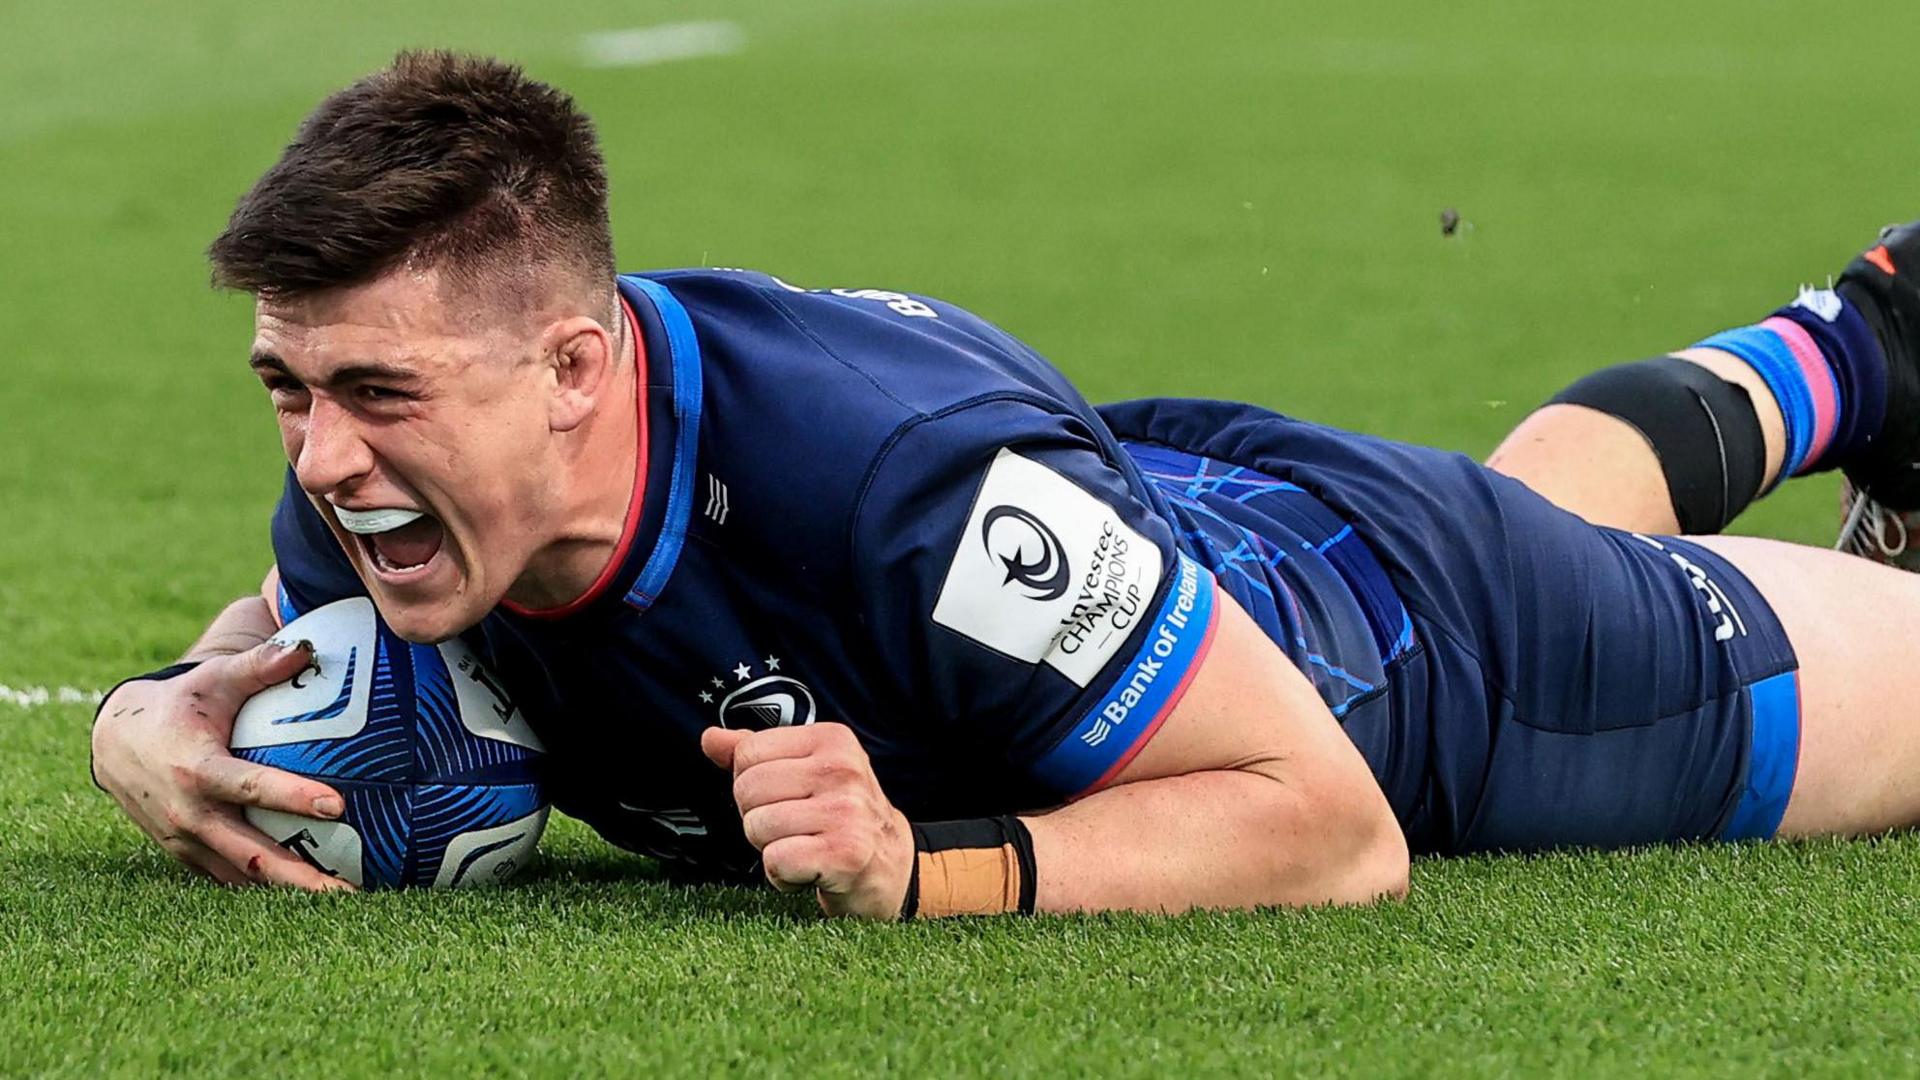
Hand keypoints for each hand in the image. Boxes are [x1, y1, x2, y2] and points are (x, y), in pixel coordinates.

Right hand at [90, 639, 354, 890]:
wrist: (117, 741)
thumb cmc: (181, 703)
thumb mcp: (215, 680)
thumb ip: (260, 666)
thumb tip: (306, 647)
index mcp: (197, 769)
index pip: (252, 787)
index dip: (294, 797)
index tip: (339, 806)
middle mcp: (190, 813)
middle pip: (251, 854)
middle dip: (300, 875)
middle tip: (350, 888)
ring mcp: (185, 840)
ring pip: (242, 875)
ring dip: (288, 890)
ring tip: (342, 897)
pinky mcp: (186, 854)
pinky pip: (230, 877)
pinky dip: (266, 888)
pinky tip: (309, 892)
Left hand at [701, 722, 913, 918]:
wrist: (892, 867)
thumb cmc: (840, 816)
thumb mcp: (806, 772)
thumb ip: (757, 752)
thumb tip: (710, 738)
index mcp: (832, 739)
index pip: (747, 752)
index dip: (752, 784)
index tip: (786, 798)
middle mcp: (842, 770)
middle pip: (746, 790)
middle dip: (757, 817)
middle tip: (795, 828)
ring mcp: (846, 811)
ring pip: (756, 827)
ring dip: (771, 849)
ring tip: (805, 848)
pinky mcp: (844, 854)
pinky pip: (774, 861)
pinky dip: (783, 876)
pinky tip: (809, 871)